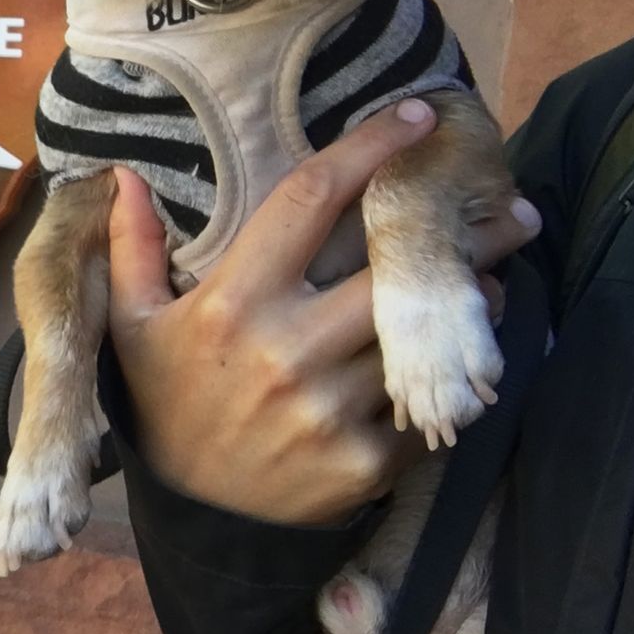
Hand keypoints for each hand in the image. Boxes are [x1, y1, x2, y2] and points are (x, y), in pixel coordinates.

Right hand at [107, 102, 540, 526]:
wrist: (197, 515)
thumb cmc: (169, 403)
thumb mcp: (133, 327)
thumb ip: (134, 249)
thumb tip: (125, 176)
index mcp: (233, 303)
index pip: (308, 201)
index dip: (366, 150)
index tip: (412, 117)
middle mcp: (285, 349)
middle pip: (393, 267)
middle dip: (459, 237)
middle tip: (507, 212)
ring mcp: (329, 407)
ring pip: (421, 335)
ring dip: (464, 309)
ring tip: (485, 288)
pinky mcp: (366, 458)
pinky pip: (426, 402)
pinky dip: (445, 378)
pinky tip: (453, 363)